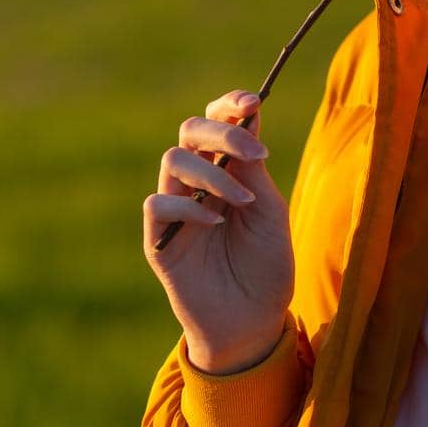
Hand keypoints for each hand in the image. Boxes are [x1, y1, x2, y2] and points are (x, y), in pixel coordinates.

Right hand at [142, 90, 294, 372]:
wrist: (254, 323)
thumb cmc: (266, 266)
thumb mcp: (269, 211)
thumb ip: (253, 169)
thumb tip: (247, 118)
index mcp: (227, 170)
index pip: (217, 123)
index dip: (229, 106)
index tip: (252, 103)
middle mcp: (197, 183)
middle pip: (190, 132)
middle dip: (222, 132)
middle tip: (255, 153)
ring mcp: (176, 209)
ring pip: (172, 160)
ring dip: (211, 172)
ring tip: (242, 201)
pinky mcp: (158, 240)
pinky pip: (158, 204)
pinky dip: (189, 205)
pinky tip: (216, 222)